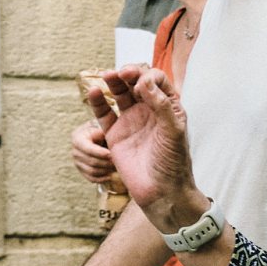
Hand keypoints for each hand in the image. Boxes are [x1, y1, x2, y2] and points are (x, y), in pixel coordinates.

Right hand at [71, 119, 118, 186]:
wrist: (99, 137)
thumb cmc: (103, 130)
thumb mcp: (102, 127)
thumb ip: (105, 130)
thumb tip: (112, 135)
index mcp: (77, 138)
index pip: (88, 149)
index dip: (100, 153)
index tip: (111, 154)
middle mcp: (75, 151)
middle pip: (91, 161)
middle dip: (106, 163)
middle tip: (118, 162)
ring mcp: (77, 162)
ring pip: (92, 171)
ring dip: (106, 171)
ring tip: (117, 168)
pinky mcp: (82, 171)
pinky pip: (91, 178)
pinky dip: (101, 178)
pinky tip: (111, 175)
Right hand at [88, 67, 195, 217]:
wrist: (161, 193)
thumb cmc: (173, 163)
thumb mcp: (173, 132)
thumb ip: (162, 105)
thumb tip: (145, 81)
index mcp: (168, 107)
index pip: (157, 81)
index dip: (148, 76)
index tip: (141, 83)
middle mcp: (149, 111)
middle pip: (137, 83)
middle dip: (130, 74)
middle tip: (122, 72)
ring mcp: (131, 121)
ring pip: (120, 94)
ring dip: (114, 82)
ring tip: (108, 75)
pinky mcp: (115, 134)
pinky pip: (104, 113)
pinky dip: (97, 102)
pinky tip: (93, 92)